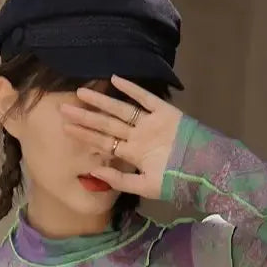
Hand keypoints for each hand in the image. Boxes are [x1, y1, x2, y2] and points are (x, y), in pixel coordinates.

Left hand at [60, 76, 182, 199]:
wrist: (203, 171)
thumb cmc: (175, 181)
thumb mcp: (144, 187)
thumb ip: (119, 181)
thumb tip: (92, 171)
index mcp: (133, 154)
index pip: (104, 142)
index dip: (85, 135)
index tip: (66, 128)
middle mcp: (138, 136)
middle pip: (107, 125)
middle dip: (85, 117)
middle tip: (63, 108)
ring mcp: (150, 123)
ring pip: (120, 110)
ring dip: (101, 101)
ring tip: (80, 93)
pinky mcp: (165, 112)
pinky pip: (145, 98)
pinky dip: (131, 89)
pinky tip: (114, 79)